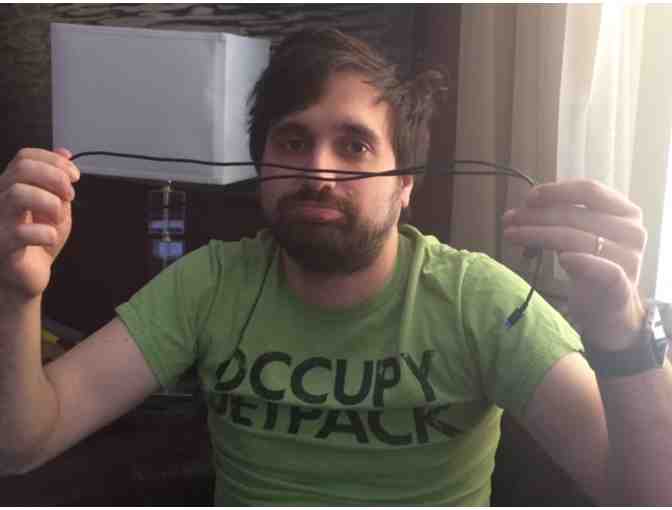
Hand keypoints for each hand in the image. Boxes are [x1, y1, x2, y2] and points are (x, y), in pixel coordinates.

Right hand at [0, 148, 79, 301]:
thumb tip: (65, 152)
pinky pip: (21, 232)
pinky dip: (45, 233)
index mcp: (11, 186)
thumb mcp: (56, 208)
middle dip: (55, 178)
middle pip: (22, 169)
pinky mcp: (1, 246)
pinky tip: (50, 238)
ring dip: (50, 203)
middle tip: (70, 197)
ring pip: (17, 194)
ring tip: (58, 218)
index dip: (54, 162)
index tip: (75, 177)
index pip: (25, 157)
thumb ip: (58, 182)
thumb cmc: (38, 241)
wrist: (28, 278)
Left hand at [502, 179, 646, 350]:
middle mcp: (631, 231)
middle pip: (575, 215)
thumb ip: (558, 219)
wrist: (609, 310)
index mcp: (624, 211)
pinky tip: (562, 260)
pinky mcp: (621, 285)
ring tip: (511, 235)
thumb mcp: (577, 236)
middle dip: (536, 216)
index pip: (589, 190)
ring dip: (538, 234)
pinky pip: (602, 269)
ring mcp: (629, 258)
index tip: (528, 198)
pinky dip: (581, 262)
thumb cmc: (590, 266)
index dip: (556, 191)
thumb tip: (517, 212)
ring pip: (577, 239)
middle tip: (508, 219)